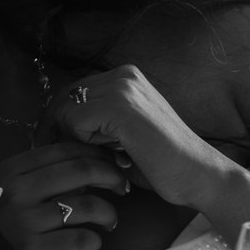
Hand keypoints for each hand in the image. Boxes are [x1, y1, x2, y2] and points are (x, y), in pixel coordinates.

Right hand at [0, 142, 129, 249]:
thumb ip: (27, 176)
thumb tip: (73, 170)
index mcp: (13, 169)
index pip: (65, 151)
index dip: (95, 153)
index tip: (111, 161)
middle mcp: (21, 189)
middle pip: (82, 171)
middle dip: (111, 176)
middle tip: (122, 186)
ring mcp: (27, 219)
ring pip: (87, 206)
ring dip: (108, 212)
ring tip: (111, 220)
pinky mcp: (32, 249)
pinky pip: (78, 239)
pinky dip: (94, 240)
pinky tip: (94, 243)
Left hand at [45, 64, 234, 213]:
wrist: (197, 175)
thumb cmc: (161, 163)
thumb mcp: (121, 134)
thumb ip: (95, 122)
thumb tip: (52, 129)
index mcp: (126, 76)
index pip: (73, 91)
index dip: (60, 120)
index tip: (56, 143)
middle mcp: (124, 74)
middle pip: (64, 98)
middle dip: (58, 128)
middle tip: (64, 154)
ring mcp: (123, 87)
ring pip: (67, 110)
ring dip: (75, 139)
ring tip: (103, 155)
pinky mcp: (120, 106)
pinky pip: (74, 122)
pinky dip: (84, 143)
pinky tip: (112, 154)